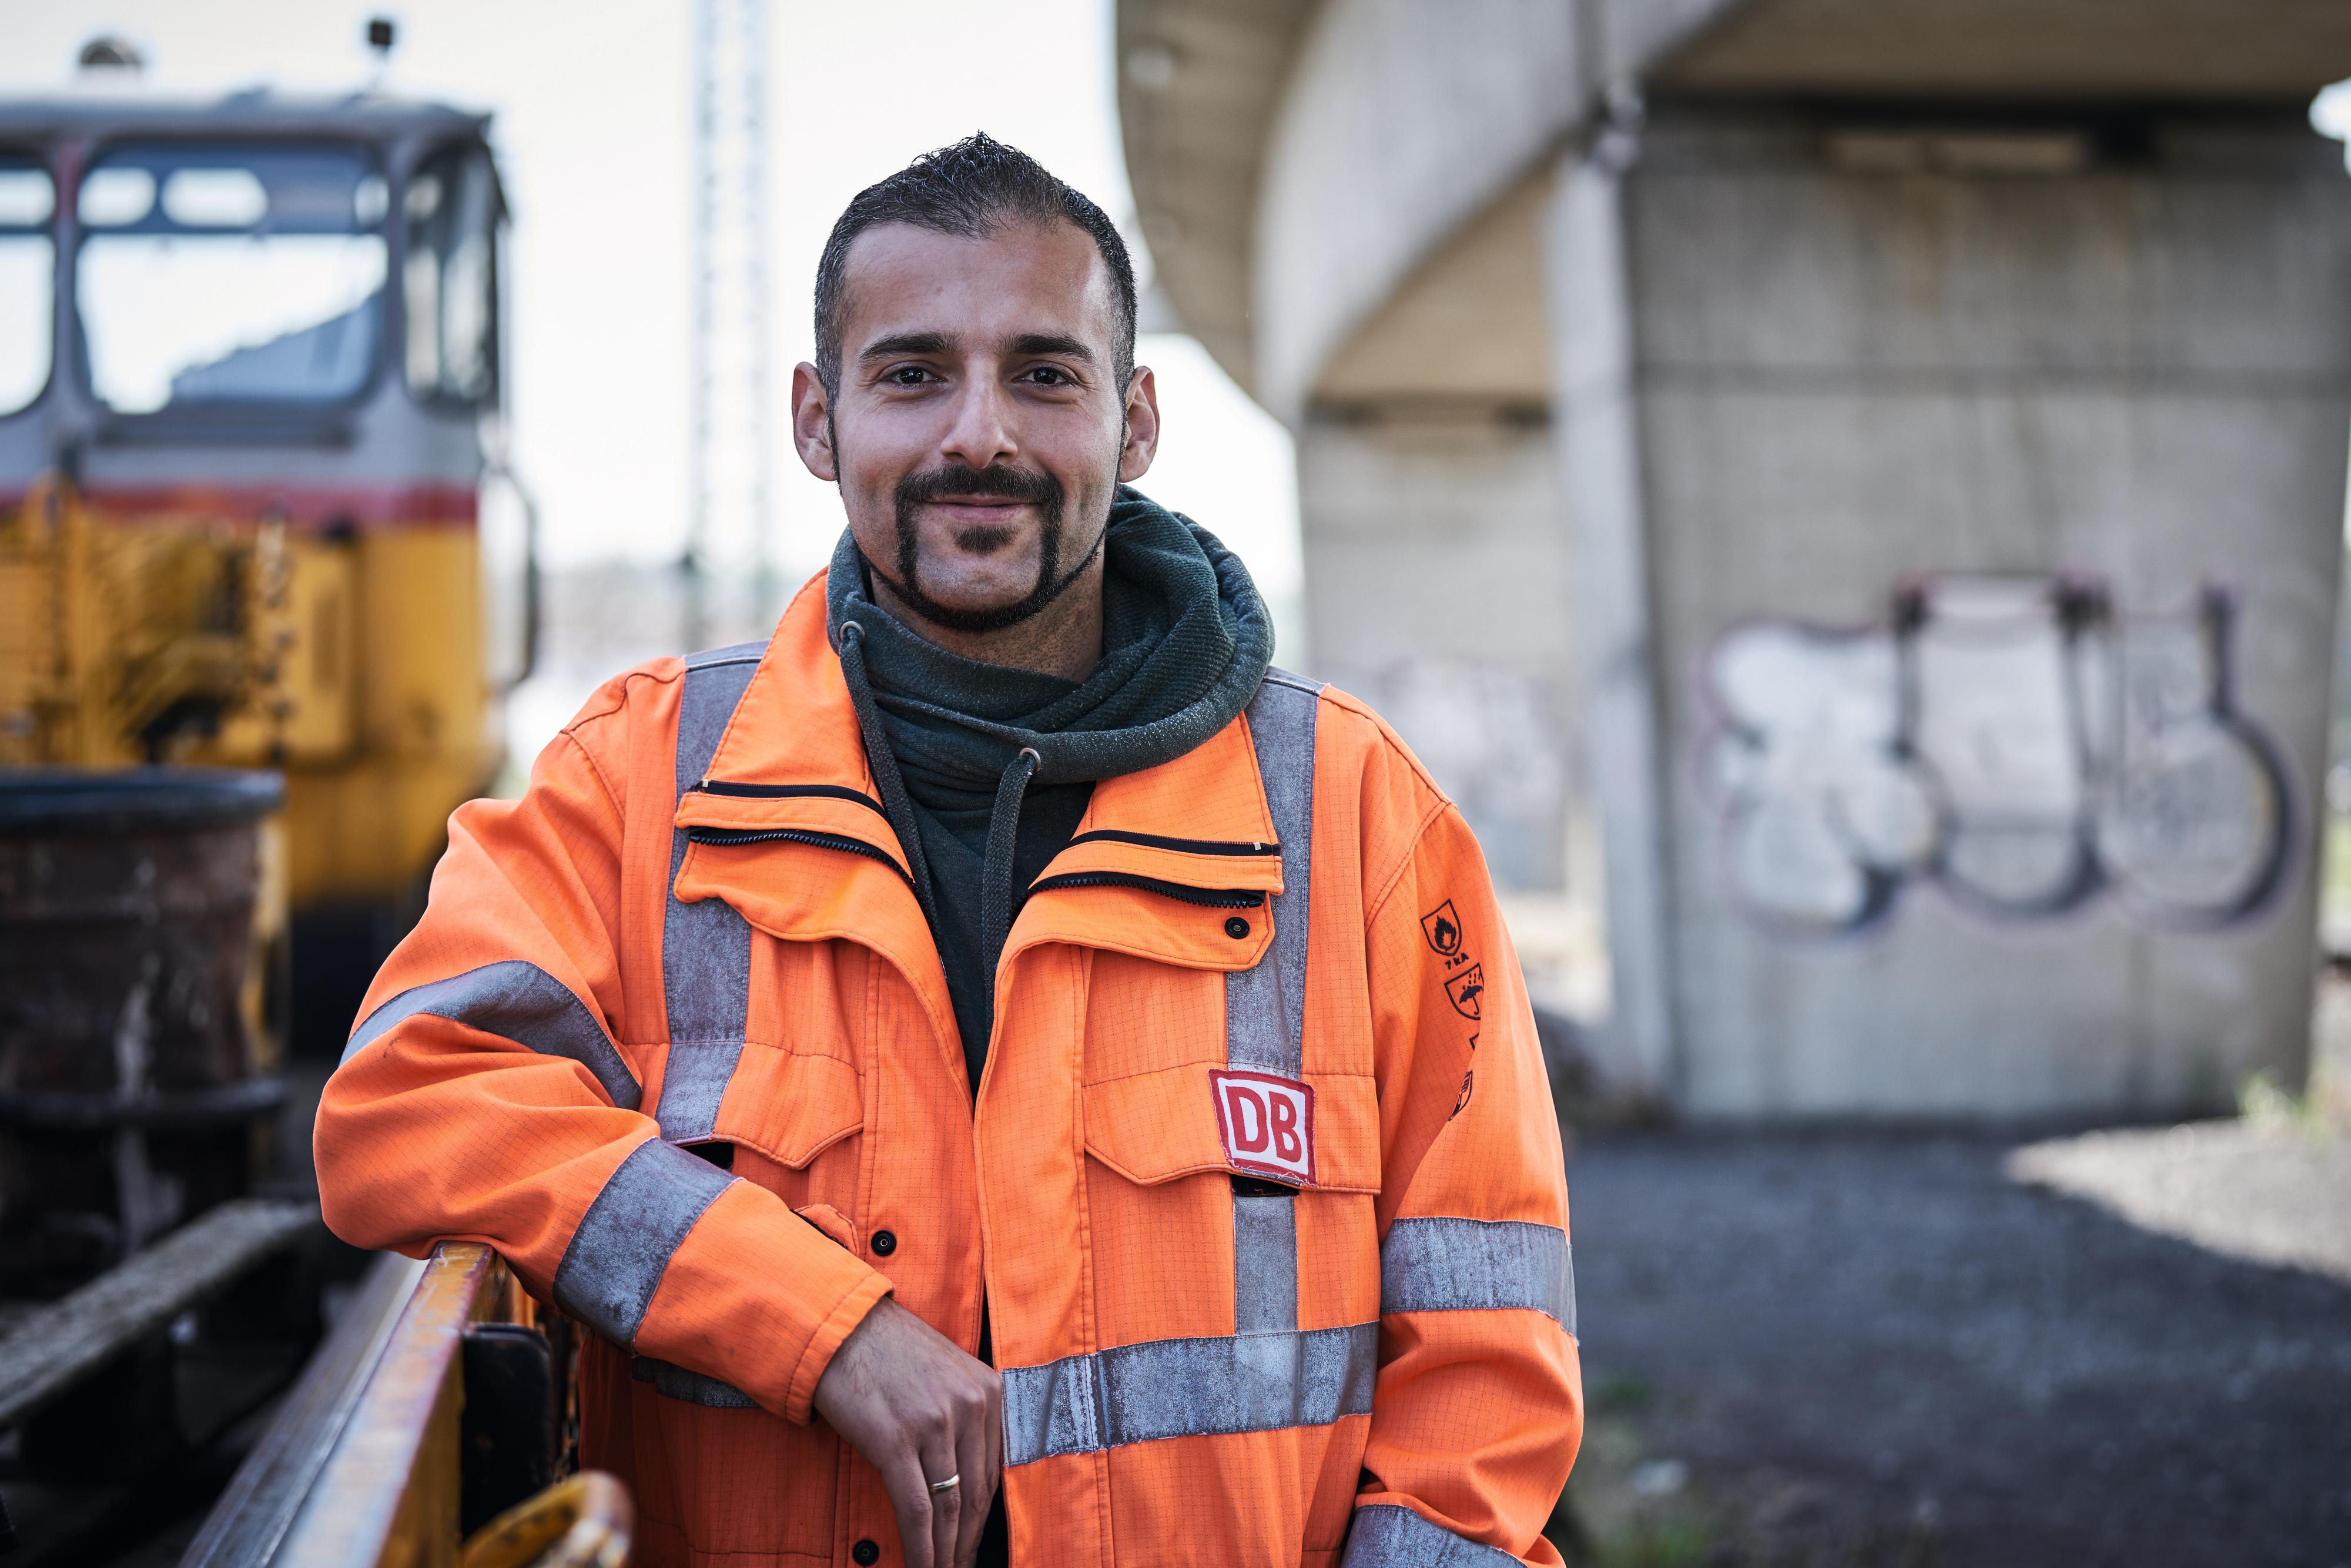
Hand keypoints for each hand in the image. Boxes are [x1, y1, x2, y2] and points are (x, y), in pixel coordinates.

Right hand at [813, 1296, 1002, 1567]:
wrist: (839, 1328)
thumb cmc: (888, 1352)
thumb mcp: (946, 1373)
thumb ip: (964, 1417)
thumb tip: (966, 1480)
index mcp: (988, 1390)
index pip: (995, 1472)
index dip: (984, 1520)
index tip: (975, 1545)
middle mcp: (969, 1405)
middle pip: (976, 1496)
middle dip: (967, 1543)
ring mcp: (934, 1423)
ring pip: (948, 1508)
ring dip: (944, 1553)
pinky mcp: (895, 1440)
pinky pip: (915, 1509)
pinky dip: (920, 1548)